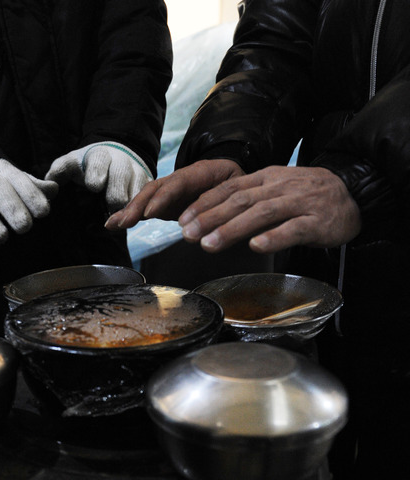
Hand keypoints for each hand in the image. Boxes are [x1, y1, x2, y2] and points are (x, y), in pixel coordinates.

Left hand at [45, 142, 152, 210]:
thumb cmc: (88, 165)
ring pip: (138, 188)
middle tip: (112, 205)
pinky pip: (148, 198)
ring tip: (123, 220)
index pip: (98, 161)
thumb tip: (48, 183)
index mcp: (99, 155)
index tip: (94, 185)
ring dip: (131, 205)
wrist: (117, 156)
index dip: (97, 172)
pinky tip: (134, 220)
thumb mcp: (72, 163)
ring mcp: (136, 172)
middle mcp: (120, 161)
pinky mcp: (147, 184)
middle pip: (121, 175)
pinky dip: (142, 209)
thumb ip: (59, 171)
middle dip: (116, 192)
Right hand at [105, 159, 244, 229]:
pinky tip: (116, 224)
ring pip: (149, 196)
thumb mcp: (240, 196)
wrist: (236, 178)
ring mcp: (172, 188)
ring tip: (113, 225)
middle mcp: (182, 178)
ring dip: (130, 211)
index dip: (163, 198)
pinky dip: (132, 215)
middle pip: (156, 188)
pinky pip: (148, 206)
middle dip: (138, 205)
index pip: (179, 183)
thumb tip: (211, 225)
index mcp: (203, 172)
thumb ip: (225, 207)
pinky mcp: (167, 201)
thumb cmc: (240, 189)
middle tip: (123, 222)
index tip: (150, 213)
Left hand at [178, 165, 361, 253]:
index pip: (229, 188)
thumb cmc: (307, 198)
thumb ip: (248, 201)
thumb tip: (210, 218)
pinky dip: (274, 237)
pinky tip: (256, 246)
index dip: (204, 203)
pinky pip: (293, 229)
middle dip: (210, 217)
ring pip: (262, 214)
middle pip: (240, 201)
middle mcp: (280, 188)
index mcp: (267, 178)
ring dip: (233, 229)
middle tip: (187, 234)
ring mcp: (299, 204)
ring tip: (210, 244)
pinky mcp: (316, 222)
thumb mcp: (275, 190)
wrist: (352, 194)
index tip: (182, 219)